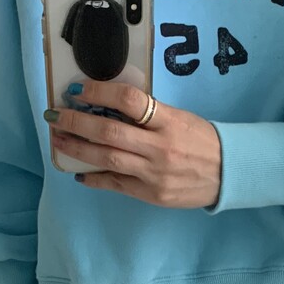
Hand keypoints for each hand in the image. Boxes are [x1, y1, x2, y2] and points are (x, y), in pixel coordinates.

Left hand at [45, 80, 222, 207]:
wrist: (228, 173)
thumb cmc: (202, 140)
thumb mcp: (180, 118)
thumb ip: (149, 114)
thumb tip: (108, 106)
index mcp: (169, 122)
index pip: (130, 101)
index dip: (100, 92)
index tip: (78, 89)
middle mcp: (160, 148)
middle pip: (110, 132)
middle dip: (76, 122)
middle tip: (55, 115)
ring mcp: (154, 174)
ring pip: (107, 159)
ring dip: (78, 149)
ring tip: (59, 140)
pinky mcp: (151, 194)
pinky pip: (116, 184)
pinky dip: (94, 177)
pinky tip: (79, 171)